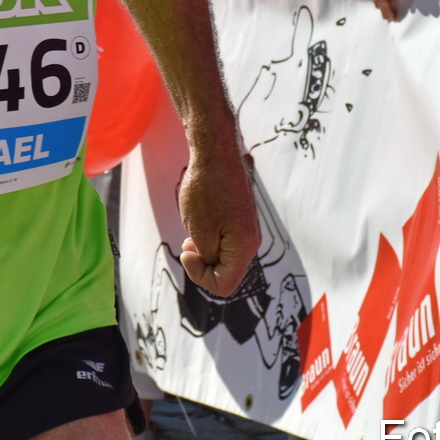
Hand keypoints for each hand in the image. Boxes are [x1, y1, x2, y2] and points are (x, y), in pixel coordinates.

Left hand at [177, 142, 259, 298]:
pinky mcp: (242, 220)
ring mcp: (248, 230)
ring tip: (193, 228)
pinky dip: (210, 237)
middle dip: (202, 263)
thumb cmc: (205, 189)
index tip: (188, 252)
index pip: (224, 286)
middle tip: (188, 241)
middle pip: (225, 273)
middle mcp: (252, 241)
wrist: (215, 153)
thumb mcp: (199, 230)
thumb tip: (212, 265)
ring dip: (204, 249)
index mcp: (244, 247)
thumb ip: (208, 257)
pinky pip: (225, 242)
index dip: (200, 277)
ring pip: (224, 257)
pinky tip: (201, 219)